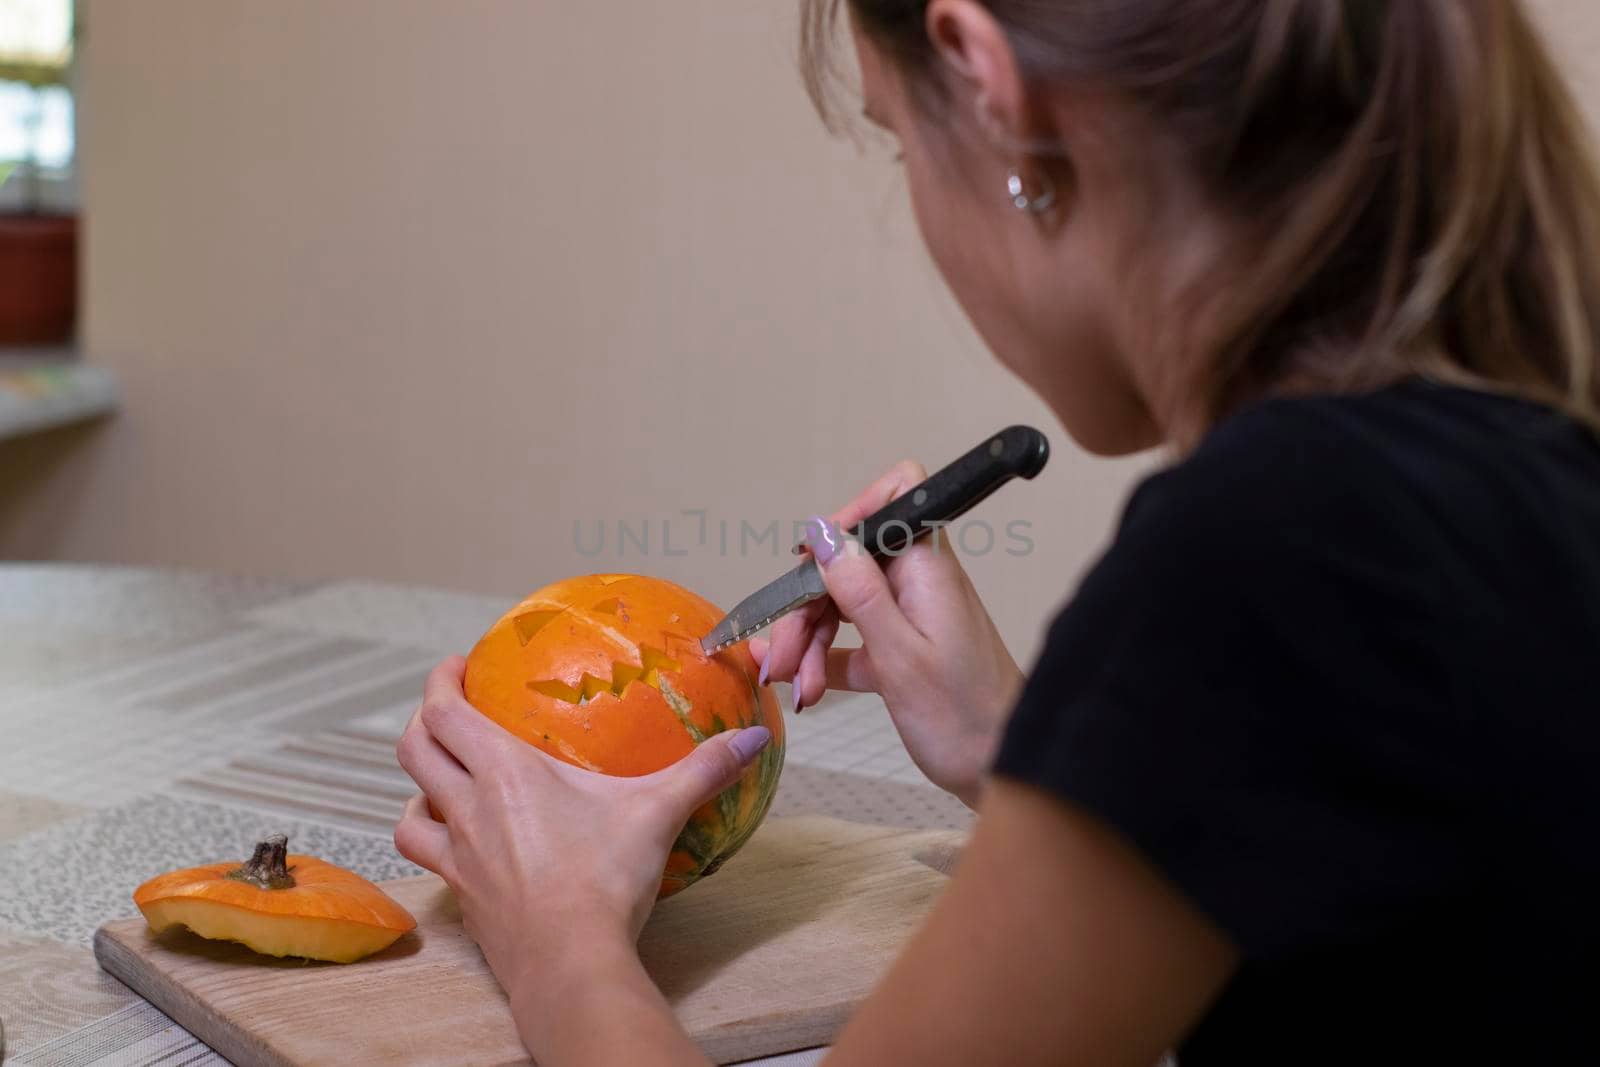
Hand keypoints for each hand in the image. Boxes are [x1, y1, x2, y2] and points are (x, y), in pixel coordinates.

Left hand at [393, 658, 772, 993]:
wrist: (570, 962)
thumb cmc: (605, 880)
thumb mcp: (658, 813)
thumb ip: (703, 769)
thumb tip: (751, 739)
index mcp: (504, 772)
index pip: (445, 710)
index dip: (441, 681)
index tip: (457, 666)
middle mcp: (469, 806)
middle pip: (415, 748)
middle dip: (424, 721)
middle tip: (449, 710)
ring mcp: (459, 856)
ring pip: (409, 809)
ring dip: (419, 788)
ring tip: (442, 782)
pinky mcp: (463, 898)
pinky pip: (430, 859)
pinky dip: (434, 841)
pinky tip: (460, 846)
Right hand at [754, 461, 1023, 806]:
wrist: (1003, 775)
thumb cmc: (965, 719)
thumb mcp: (900, 656)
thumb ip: (859, 592)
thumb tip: (823, 534)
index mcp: (927, 569)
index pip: (894, 498)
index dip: (849, 516)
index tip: (810, 562)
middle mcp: (918, 583)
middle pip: (848, 564)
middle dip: (806, 606)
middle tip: (782, 657)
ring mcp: (910, 618)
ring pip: (843, 605)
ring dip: (809, 642)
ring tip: (795, 687)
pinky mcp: (901, 653)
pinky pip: (851, 642)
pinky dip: (824, 661)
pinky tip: (801, 687)